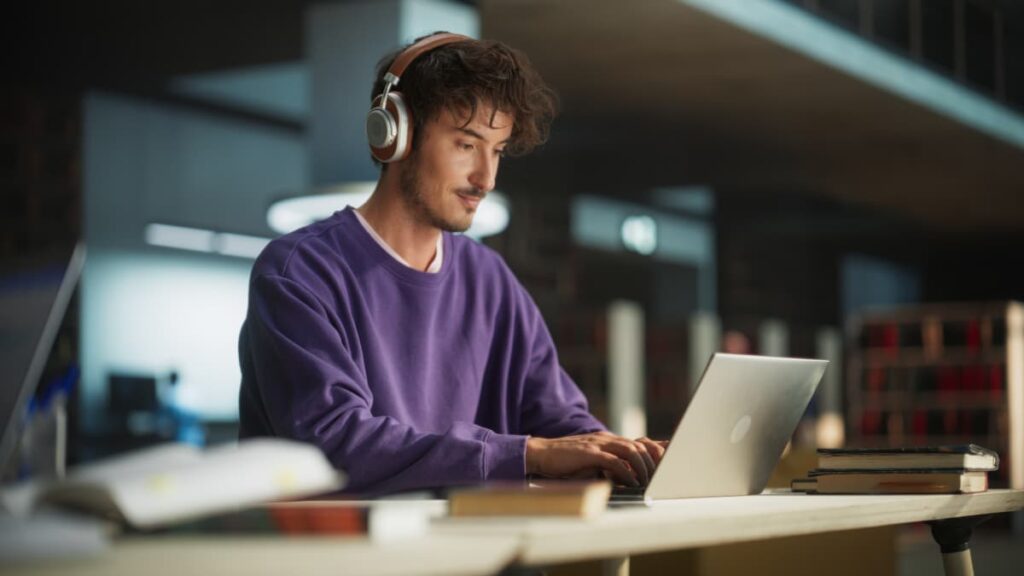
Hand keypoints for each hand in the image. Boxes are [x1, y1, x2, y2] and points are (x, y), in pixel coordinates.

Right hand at [525, 432, 667, 486]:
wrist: (541, 454)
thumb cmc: (565, 461)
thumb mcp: (591, 461)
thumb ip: (608, 465)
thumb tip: (627, 477)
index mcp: (608, 440)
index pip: (638, 441)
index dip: (656, 448)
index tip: (672, 456)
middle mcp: (606, 439)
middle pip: (639, 444)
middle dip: (654, 459)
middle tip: (662, 474)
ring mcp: (598, 444)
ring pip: (630, 450)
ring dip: (642, 466)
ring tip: (648, 481)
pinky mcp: (590, 453)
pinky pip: (614, 461)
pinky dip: (625, 471)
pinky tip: (631, 482)